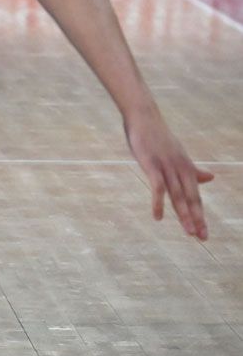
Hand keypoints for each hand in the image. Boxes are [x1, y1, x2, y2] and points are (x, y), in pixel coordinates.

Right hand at [125, 108, 211, 239]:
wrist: (144, 117)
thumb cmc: (158, 136)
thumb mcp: (178, 154)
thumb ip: (193, 169)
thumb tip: (211, 177)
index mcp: (187, 168)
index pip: (196, 196)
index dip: (200, 215)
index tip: (203, 233)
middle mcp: (181, 169)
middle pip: (191, 198)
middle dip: (196, 219)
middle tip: (201, 237)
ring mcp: (167, 167)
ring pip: (178, 195)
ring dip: (184, 214)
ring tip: (188, 232)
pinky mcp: (152, 165)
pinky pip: (157, 187)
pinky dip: (158, 203)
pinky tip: (157, 217)